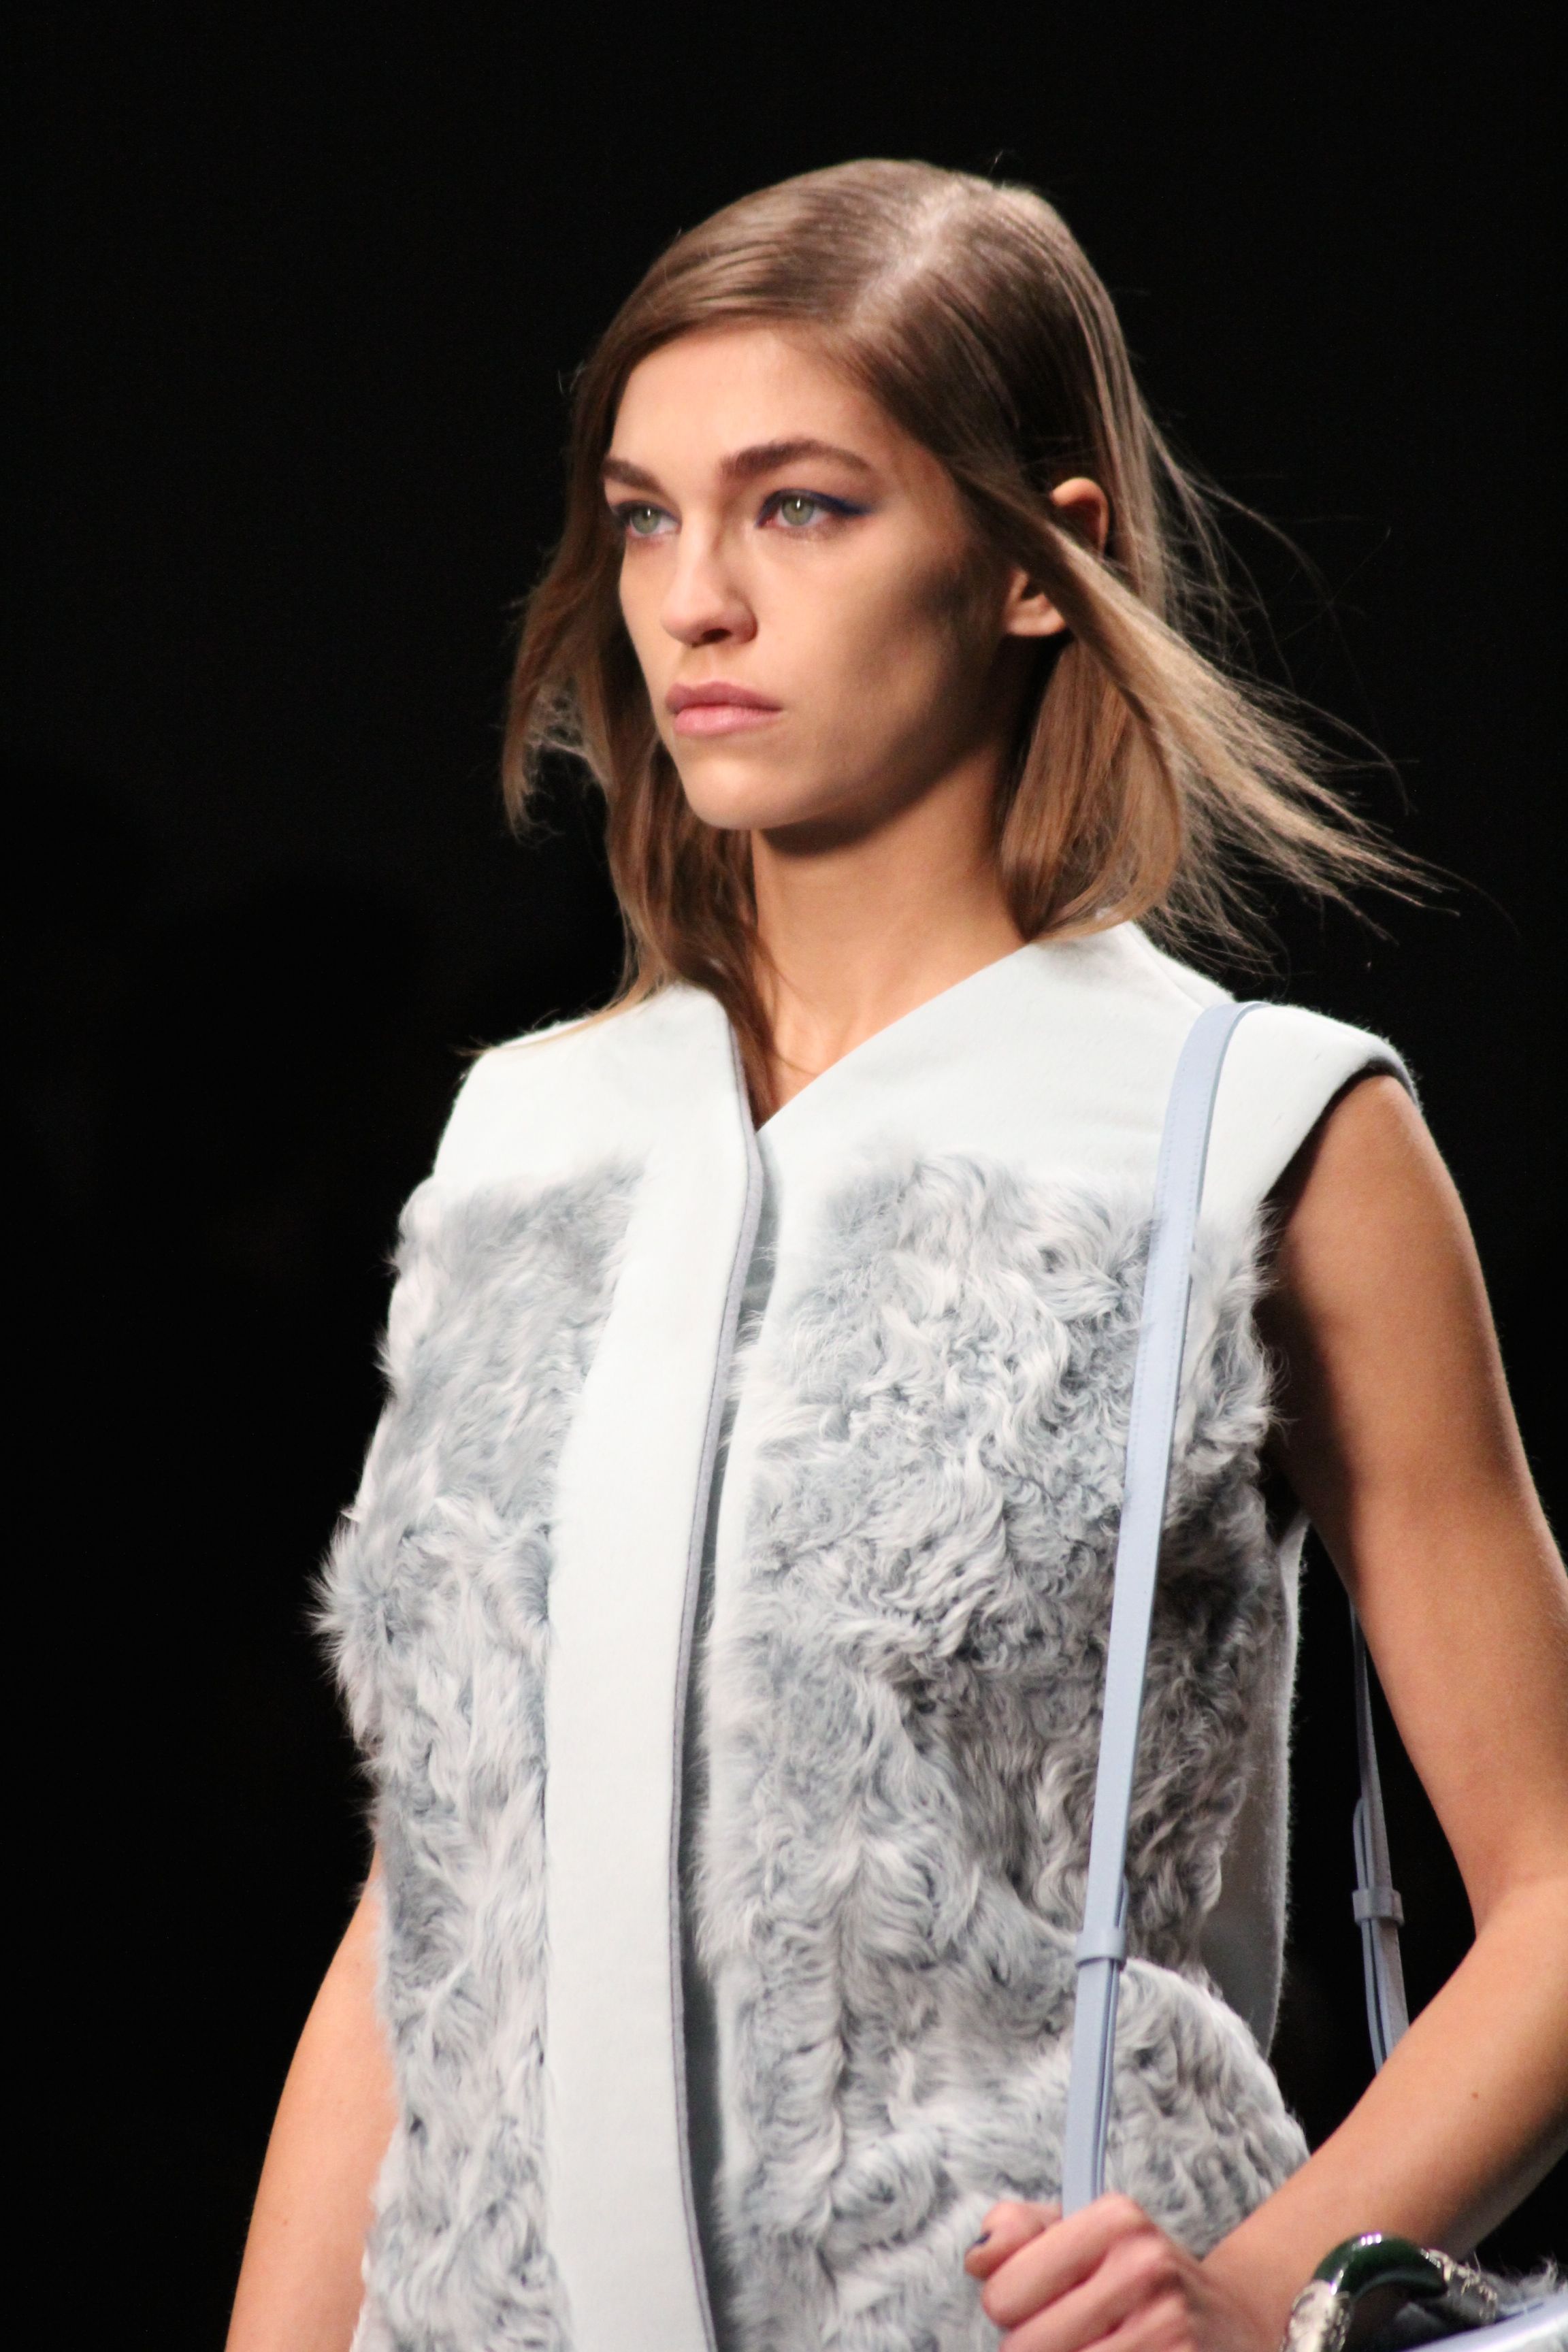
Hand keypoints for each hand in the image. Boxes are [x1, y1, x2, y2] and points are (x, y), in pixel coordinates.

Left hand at [964, 2195, 1271, 2351]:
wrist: (1231, 2320)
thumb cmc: (1137, 2276)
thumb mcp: (1082, 2233)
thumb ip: (1018, 2233)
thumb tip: (977, 2259)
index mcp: (1115, 2221)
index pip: (1004, 2293)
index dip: (1008, 2308)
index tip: (1033, 2303)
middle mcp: (1145, 2267)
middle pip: (1025, 2347)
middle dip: (1033, 2346)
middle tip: (1066, 2334)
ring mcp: (1168, 2327)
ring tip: (1092, 2346)